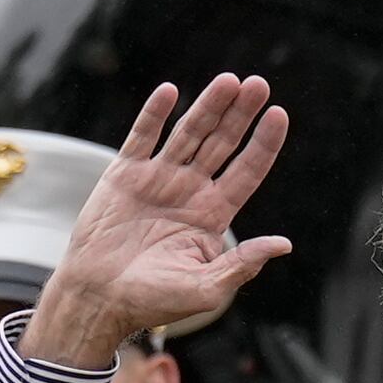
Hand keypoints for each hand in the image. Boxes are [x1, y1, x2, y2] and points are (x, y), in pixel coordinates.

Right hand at [32, 76, 295, 367]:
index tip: (279, 114)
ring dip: (208, 106)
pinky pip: (142, 136)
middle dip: (240, 114)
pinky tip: (170, 92)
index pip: (247, 171)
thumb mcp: (206, 288)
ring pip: (189, 132)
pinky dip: (154, 114)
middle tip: (258, 85)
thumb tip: (284, 244)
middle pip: (222, 143)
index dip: (263, 143)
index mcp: (213, 215)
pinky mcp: (124, 173)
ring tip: (229, 81)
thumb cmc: (153, 301)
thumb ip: (243, 264)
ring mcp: (157, 178)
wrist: (98, 298)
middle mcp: (189, 191)